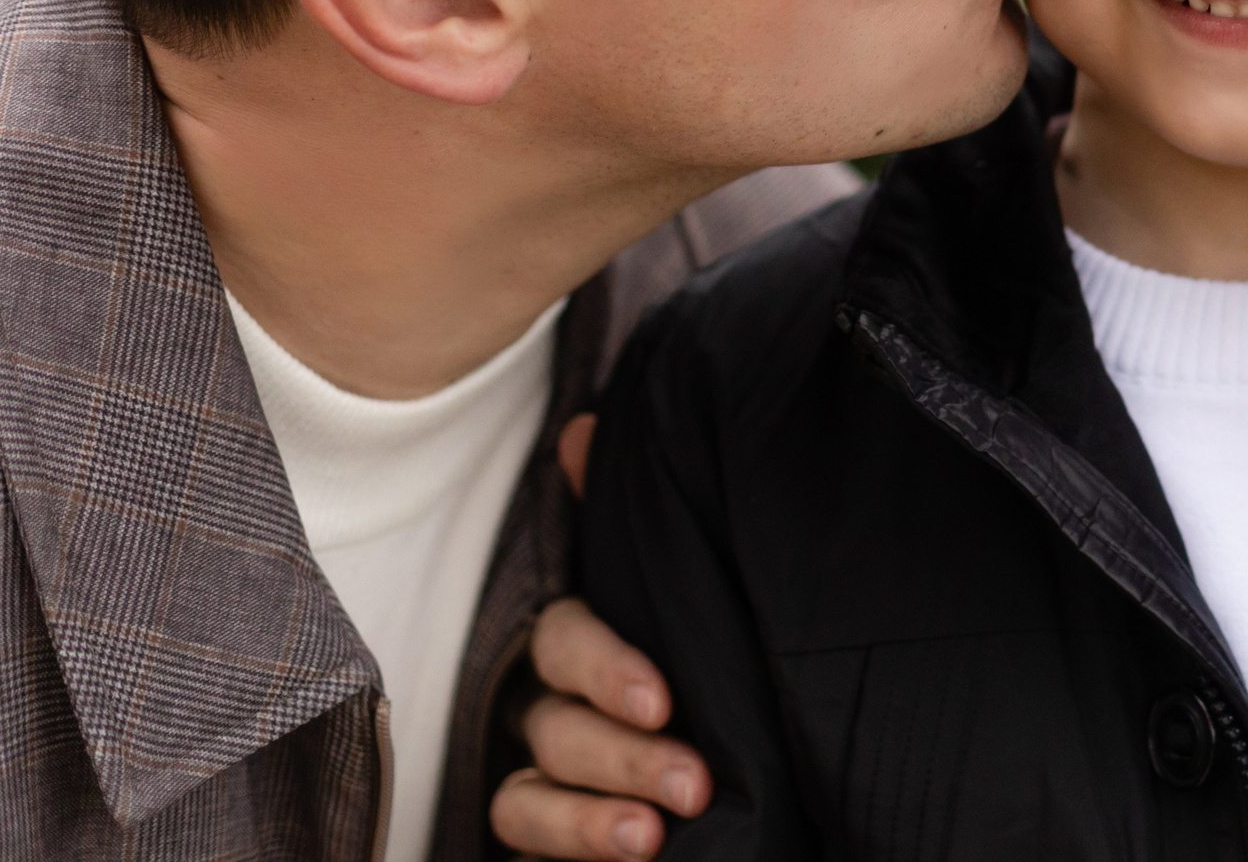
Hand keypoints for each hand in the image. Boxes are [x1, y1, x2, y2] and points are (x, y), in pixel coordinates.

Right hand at [489, 418, 713, 859]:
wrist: (724, 755)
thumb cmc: (691, 651)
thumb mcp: (674, 587)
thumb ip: (630, 518)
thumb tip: (582, 429)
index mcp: (576, 643)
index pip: (566, 642)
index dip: (606, 669)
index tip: (664, 703)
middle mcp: (545, 708)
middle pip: (555, 728)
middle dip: (623, 757)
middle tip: (692, 783)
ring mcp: (541, 778)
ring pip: (527, 798)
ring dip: (588, 821)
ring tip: (653, 839)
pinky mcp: (545, 836)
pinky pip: (523, 849)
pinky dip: (569, 855)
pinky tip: (632, 859)